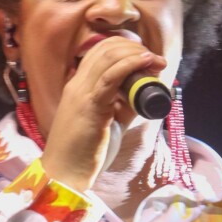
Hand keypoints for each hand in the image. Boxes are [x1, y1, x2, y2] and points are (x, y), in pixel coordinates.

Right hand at [40, 36, 166, 190]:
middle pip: (105, 49)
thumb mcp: (107, 123)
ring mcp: (81, 93)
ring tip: (156, 61)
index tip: (146, 58)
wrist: (66, 174)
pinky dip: (130, 65)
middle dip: (134, 47)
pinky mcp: (90, 105)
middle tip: (155, 60)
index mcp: (78, 87)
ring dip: (136, 54)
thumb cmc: (85, 153)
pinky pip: (110, 76)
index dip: (124, 48)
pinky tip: (145, 63)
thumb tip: (143, 96)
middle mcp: (77, 85)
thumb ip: (122, 107)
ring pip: (108, 57)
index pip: (99, 52)